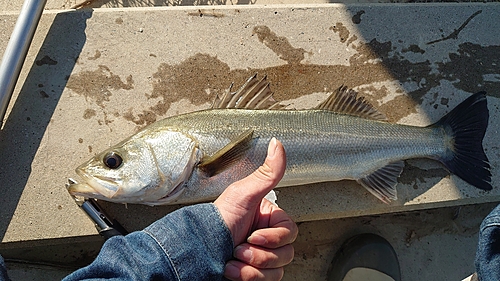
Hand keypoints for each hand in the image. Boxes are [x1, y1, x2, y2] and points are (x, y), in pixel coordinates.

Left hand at [214, 138, 297, 280]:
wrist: (196, 251)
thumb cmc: (216, 222)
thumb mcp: (243, 194)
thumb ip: (266, 173)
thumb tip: (277, 144)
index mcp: (268, 217)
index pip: (289, 231)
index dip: (274, 237)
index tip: (255, 235)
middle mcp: (266, 237)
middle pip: (286, 253)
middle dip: (260, 255)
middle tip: (240, 248)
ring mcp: (261, 257)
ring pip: (278, 270)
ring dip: (252, 268)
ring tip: (232, 259)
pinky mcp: (254, 273)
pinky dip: (248, 277)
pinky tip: (231, 270)